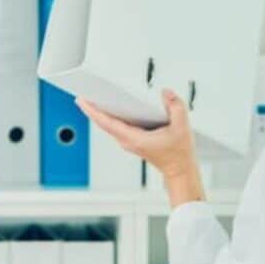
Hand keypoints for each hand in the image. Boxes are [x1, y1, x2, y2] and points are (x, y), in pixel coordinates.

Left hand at [77, 90, 205, 206]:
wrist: (180, 170)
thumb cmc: (178, 155)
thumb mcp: (182, 127)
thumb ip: (176, 107)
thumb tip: (166, 93)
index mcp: (134, 139)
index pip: (107, 123)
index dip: (92, 111)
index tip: (82, 101)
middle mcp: (128, 141)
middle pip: (104, 123)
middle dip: (92, 108)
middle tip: (83, 93)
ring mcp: (129, 142)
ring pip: (109, 125)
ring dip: (100, 112)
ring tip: (93, 96)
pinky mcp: (133, 140)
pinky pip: (117, 127)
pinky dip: (111, 116)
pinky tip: (111, 107)